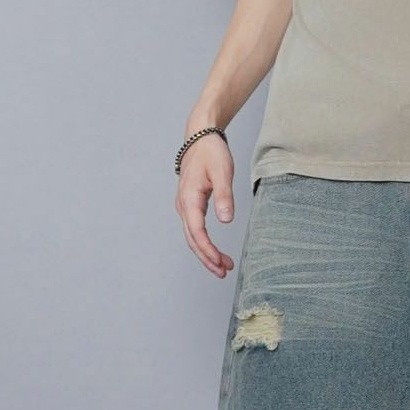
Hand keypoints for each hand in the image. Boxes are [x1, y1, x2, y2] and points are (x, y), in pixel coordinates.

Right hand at [175, 134, 235, 277]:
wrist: (200, 137)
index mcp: (189, 199)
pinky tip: (215, 250)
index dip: (208, 250)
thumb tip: (226, 220)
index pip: (197, 232)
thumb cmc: (211, 153)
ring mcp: (185, 206)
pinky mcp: (190, 204)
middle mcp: (183, 205)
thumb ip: (224, 196)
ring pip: (192, 237)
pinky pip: (195, 229)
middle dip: (207, 258)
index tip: (221, 262)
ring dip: (206, 253)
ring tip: (223, 267)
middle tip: (224, 272)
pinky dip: (204, 242)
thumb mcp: (223, 172)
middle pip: (192, 240)